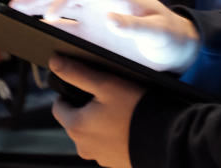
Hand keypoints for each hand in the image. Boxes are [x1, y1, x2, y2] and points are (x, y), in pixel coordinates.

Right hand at [10, 0, 199, 72]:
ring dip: (36, 7)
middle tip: (14, 5)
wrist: (176, 49)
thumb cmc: (170, 36)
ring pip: (59, 6)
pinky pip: (63, 27)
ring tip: (12, 13)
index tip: (48, 15)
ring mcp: (94, 17)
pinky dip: (45, 27)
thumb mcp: (159, 33)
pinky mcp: (90, 33)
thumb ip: (137, 27)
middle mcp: (101, 2)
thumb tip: (111, 19)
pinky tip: (30, 33)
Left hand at [50, 53, 144, 167]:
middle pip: (75, 120)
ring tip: (121, 111)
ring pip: (91, 134)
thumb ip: (77, 73)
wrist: (165, 138)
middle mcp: (83, 146)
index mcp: (76, 127)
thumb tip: (55, 62)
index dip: (70, 93)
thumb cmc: (135, 109)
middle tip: (109, 97)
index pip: (58, 106)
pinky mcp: (114, 162)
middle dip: (87, 108)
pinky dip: (113, 135)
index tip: (88, 87)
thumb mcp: (106, 84)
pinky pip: (107, 145)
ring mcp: (99, 157)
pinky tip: (128, 126)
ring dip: (100, 123)